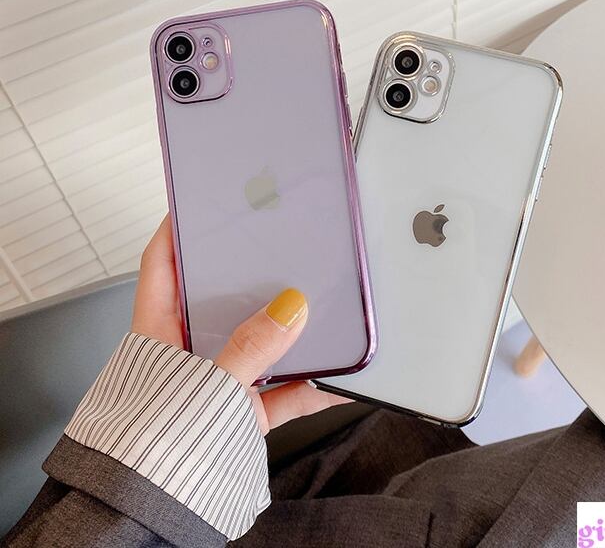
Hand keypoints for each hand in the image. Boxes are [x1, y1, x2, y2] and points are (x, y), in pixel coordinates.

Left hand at [131, 215, 349, 433]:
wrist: (154, 517)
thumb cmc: (153, 453)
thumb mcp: (206, 388)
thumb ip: (250, 349)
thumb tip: (290, 308)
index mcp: (159, 334)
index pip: (162, 264)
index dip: (178, 228)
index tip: (202, 201)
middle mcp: (189, 353)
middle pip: (219, 297)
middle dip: (248, 273)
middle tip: (276, 244)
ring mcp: (218, 381)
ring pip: (260, 342)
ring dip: (289, 331)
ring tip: (318, 304)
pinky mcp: (242, 413)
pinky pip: (285, 391)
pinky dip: (312, 386)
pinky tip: (339, 378)